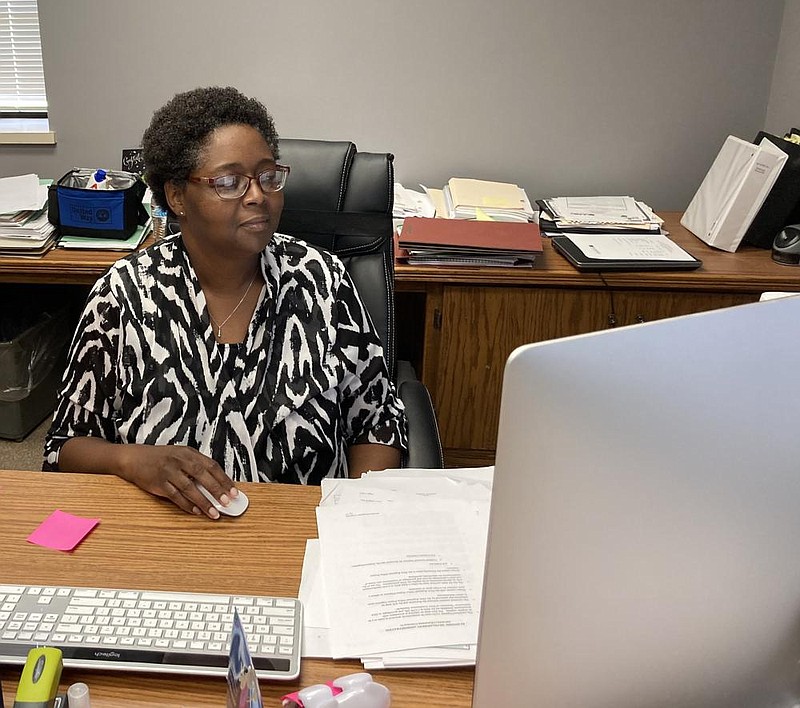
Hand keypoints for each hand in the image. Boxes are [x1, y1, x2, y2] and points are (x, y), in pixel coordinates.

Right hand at [115, 444, 239, 518]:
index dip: (224, 479)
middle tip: (228, 502)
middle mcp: (180, 461)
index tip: (234, 491)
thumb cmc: (161, 458)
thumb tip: (217, 484)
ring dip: (203, 502)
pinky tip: (195, 512)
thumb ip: (197, 466)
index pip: (212, 466)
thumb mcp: (181, 455)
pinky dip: (186, 505)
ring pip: (190, 489)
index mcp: (188, 453)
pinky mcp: (159, 483)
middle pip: (203, 476)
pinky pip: (175, 496)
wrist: (134, 458)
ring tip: (214, 513)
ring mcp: (169, 472)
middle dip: (217, 490)